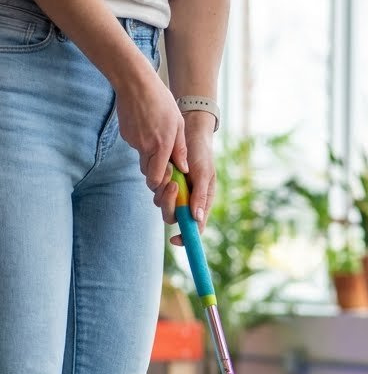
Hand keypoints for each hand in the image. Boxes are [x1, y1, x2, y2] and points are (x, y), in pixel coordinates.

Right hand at [115, 66, 187, 193]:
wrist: (135, 83)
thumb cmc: (160, 100)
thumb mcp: (178, 123)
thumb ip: (180, 149)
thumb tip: (183, 169)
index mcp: (161, 146)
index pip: (156, 179)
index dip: (161, 183)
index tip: (169, 176)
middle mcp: (145, 147)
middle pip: (148, 173)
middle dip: (156, 172)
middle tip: (166, 161)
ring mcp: (133, 142)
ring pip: (142, 159)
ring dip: (150, 156)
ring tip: (157, 135)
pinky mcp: (125, 135)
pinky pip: (136, 146)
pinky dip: (142, 142)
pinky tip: (147, 126)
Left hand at [156, 111, 216, 245]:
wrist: (190, 134)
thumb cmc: (202, 154)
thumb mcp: (205, 174)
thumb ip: (201, 196)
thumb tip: (197, 219)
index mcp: (201, 203)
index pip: (194, 227)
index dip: (185, 237)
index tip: (174, 239)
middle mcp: (187, 201)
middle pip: (173, 217)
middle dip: (169, 205)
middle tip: (172, 185)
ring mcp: (175, 192)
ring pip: (162, 204)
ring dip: (163, 191)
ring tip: (171, 171)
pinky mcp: (164, 183)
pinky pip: (156, 190)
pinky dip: (159, 182)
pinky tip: (167, 167)